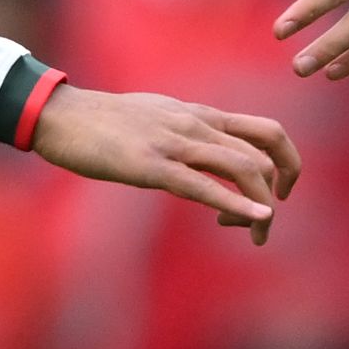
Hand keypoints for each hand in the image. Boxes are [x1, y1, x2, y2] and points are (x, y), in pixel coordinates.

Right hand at [29, 85, 301, 244]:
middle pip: (265, 151)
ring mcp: (176, 143)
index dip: (286, 163)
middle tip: (267, 221)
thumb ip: (185, 134)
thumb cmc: (104, 122)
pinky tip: (256, 219)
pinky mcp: (152, 166)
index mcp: (200, 115)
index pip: (266, 131)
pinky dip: (236, 205)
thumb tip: (201, 155)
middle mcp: (196, 125)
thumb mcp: (157, 118)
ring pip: (243, 168)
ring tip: (261, 233)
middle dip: (280, 189)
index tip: (278, 193)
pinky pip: (203, 186)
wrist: (62, 116)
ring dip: (262, 206)